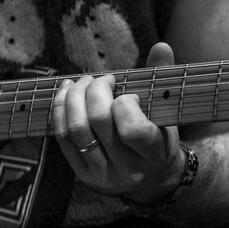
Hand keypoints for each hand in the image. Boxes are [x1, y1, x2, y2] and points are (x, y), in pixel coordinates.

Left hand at [53, 41, 183, 203]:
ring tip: (83, 82)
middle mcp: (127, 170)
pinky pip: (63, 138)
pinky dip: (60, 109)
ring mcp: (102, 175)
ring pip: (76, 129)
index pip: (134, 130)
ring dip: (74, 97)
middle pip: (99, 122)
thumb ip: (162, 81)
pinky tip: (66, 92)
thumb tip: (161, 46)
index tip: (129, 95)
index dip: (125, 104)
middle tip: (103, 79)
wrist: (152, 181)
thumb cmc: (161, 140)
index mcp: (154, 155)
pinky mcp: (82, 174)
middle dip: (96, 90)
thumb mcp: (168, 115)